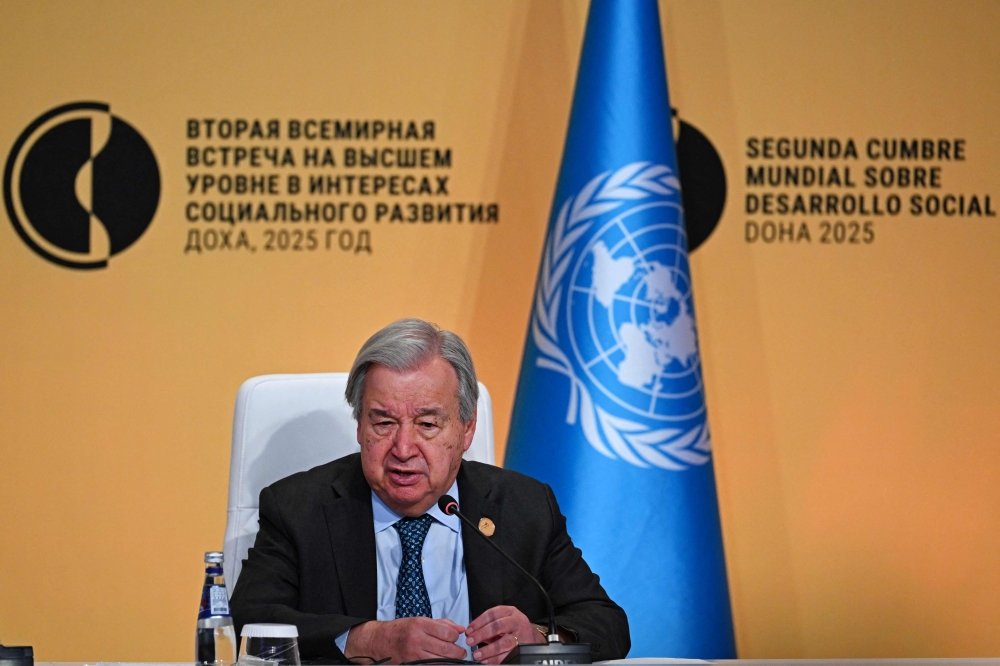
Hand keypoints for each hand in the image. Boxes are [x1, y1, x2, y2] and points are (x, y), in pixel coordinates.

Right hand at [345, 617, 466, 662]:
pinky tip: (442, 662)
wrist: (380, 641)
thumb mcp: (421, 620)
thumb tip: (460, 628)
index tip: (457, 637)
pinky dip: (439, 664)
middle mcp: (417, 639)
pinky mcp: (411, 664)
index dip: (456, 636)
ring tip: (454, 658)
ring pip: (441, 661)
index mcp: (420, 624)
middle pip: (446, 649)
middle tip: (461, 651)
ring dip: (451, 660)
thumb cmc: (401, 629)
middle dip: (458, 651)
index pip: (447, 633)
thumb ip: (442, 624)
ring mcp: (414, 654)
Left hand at [465, 605, 542, 663]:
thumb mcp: (503, 621)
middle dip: (482, 634)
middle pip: (498, 626)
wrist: (532, 637)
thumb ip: (488, 625)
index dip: (478, 622)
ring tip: (477, 654)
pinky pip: (508, 655)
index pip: (492, 613)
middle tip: (470, 641)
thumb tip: (471, 633)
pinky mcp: (523, 648)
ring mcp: (521, 635)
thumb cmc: (513, 628)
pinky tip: (486, 660)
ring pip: (504, 643)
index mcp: (510, 611)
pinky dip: (496, 659)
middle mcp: (517, 621)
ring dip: (488, 650)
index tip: (469, 630)